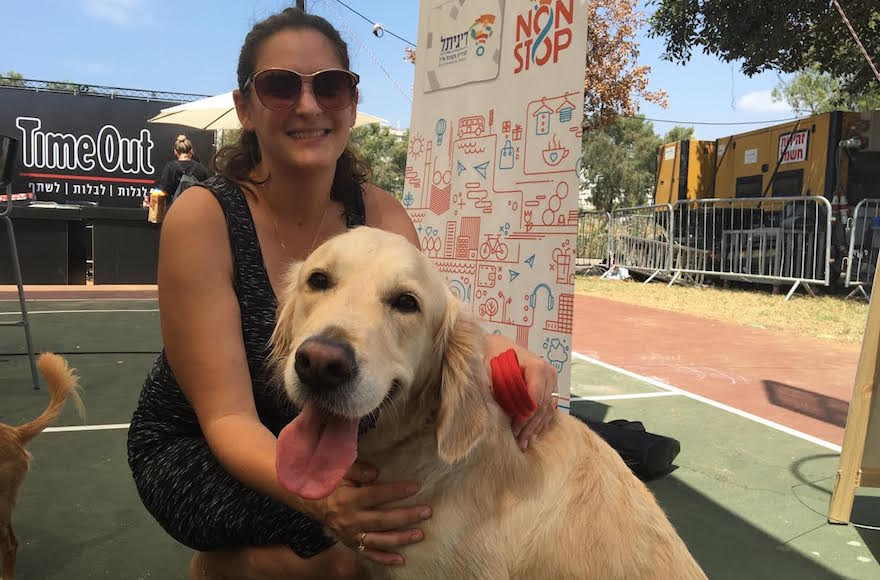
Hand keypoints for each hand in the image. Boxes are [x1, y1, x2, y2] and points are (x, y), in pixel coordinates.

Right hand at [303, 463, 431, 565]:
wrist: (309, 502)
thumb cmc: (328, 483)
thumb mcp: (339, 472)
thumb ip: (357, 470)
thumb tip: (376, 473)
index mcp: (348, 500)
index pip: (378, 495)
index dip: (397, 491)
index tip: (416, 487)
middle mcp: (350, 520)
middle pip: (383, 520)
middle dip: (407, 516)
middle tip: (427, 511)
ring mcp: (351, 535)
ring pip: (380, 540)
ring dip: (401, 538)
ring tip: (420, 534)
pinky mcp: (350, 544)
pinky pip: (369, 554)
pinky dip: (384, 559)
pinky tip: (401, 559)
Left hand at [485, 335, 558, 450]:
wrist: (497, 345)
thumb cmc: (492, 354)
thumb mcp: (490, 367)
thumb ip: (495, 386)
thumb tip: (494, 408)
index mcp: (536, 366)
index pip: (535, 398)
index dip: (525, 416)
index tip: (513, 429)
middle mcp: (548, 373)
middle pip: (542, 406)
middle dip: (529, 426)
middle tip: (518, 441)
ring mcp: (552, 381)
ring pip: (547, 410)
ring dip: (535, 428)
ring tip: (523, 443)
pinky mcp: (550, 387)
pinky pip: (549, 409)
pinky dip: (540, 423)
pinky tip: (532, 435)